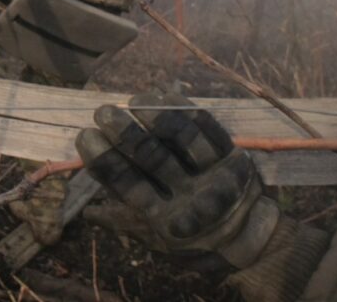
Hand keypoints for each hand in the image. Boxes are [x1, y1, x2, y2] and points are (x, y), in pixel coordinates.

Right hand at [76, 92, 278, 269]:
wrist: (252, 240)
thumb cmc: (193, 240)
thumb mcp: (157, 240)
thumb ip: (123, 222)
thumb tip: (87, 212)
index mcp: (165, 220)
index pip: (128, 186)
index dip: (104, 160)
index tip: (84, 137)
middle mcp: (190, 197)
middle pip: (152, 157)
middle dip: (124, 132)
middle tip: (103, 112)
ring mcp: (214, 174)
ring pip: (181, 137)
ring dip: (154, 114)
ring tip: (132, 101)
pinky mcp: (234, 156)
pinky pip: (207, 127)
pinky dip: (183, 109)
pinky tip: (162, 97)